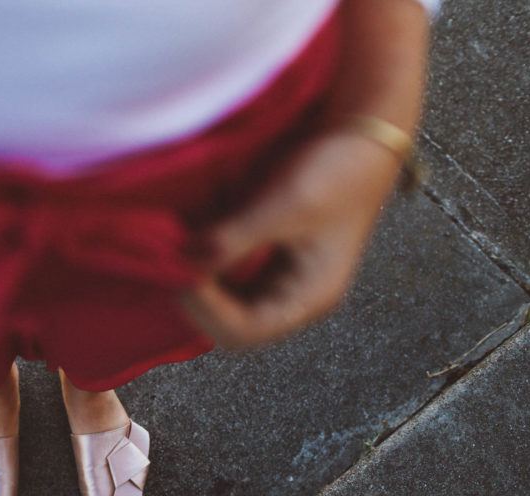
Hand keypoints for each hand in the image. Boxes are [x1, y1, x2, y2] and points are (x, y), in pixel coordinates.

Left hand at [180, 0, 429, 349]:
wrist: (361, 132)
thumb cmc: (338, 170)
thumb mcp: (288, 204)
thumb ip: (237, 239)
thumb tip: (186, 267)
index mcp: (308, 297)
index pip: (246, 331)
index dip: (207, 310)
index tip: (182, 273)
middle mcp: (288, 296)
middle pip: (227, 323)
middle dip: (195, 298)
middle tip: (167, 263)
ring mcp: (272, 276)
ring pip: (219, 299)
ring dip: (193, 279)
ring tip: (169, 252)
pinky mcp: (258, 252)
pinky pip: (219, 271)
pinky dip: (198, 259)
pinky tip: (181, 241)